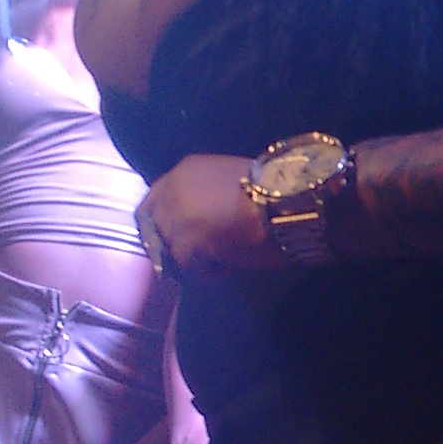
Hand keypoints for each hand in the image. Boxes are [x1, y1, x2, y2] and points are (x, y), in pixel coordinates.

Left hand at [139, 156, 272, 277]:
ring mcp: (175, 217)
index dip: (164, 224)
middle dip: (175, 246)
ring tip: (222, 260)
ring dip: (193, 260)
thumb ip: (209, 196)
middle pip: (156, 229)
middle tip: (201, 257)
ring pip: (172, 252)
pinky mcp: (185, 244)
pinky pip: (190, 270)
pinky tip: (229, 265)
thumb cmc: (272, 188)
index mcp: (185, 170)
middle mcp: (172, 189)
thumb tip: (206, 219)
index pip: (154, 202)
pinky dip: (208, 273)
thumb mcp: (231, 182)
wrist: (288, 200)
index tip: (178, 240)